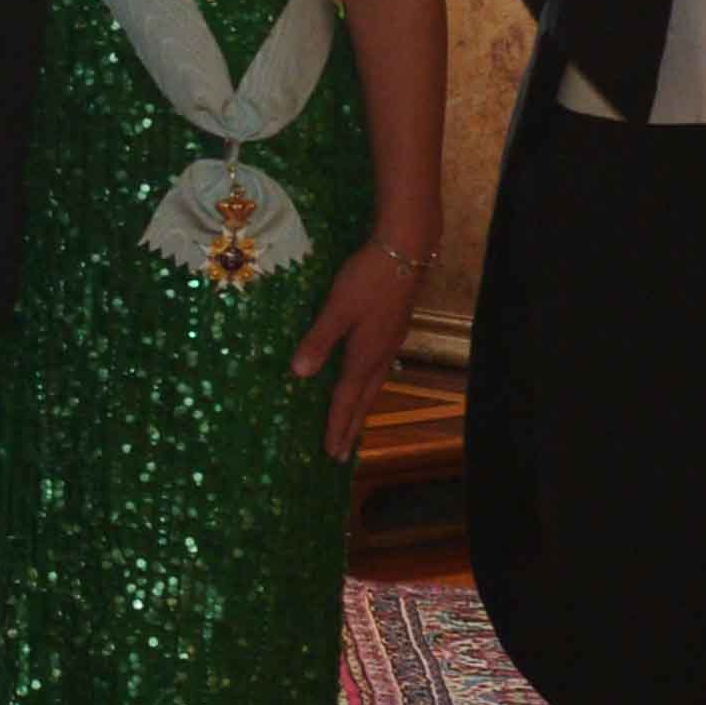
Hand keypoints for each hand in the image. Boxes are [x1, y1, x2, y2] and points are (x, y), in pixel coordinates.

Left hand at [289, 241, 420, 461]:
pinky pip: (379, 369)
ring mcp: (391, 342)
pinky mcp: (393, 328)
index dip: (338, 426)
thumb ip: (319, 340)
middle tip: (342, 454)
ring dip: (362, 408)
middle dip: (352, 426)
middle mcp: (381, 355)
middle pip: (364, 399)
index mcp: (366, 355)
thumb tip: (300, 373)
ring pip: (374, 385)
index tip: (332, 453)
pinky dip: (368, 385)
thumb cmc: (367, 279)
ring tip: (353, 425)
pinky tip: (364, 379)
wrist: (405, 250)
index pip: (347, 399)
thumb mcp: (337, 309)